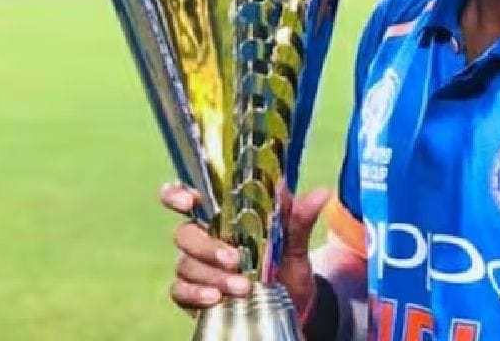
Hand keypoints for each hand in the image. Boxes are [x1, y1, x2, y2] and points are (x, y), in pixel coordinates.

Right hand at [161, 182, 331, 316]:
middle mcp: (204, 239)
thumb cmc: (284, 266)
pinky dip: (196, 294)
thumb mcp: (294, 244)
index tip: (189, 201)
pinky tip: (215, 298)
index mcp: (223, 218)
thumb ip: (298, 220)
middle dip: (206, 246)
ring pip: (186, 264)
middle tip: (235, 259)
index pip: (189, 198)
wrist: (290, 305)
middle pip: (185, 234)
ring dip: (213, 275)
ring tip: (242, 287)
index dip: (178, 194)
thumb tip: (321, 194)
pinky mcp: (191, 294)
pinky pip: (180, 291)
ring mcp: (195, 267)